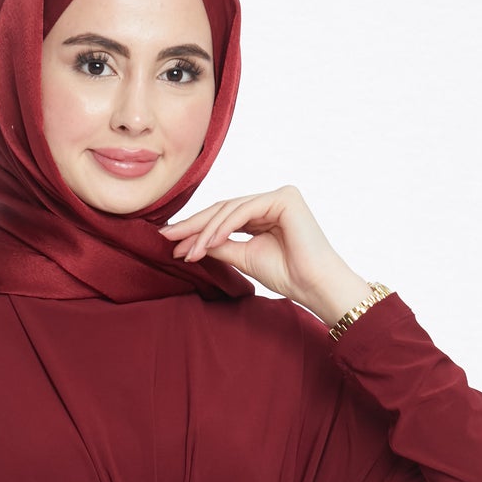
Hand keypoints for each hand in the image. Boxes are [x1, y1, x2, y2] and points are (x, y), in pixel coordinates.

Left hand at [157, 184, 372, 319]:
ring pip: (231, 209)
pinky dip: (224, 226)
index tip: (171, 243)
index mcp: (263, 213)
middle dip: (194, 225)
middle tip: (167, 238)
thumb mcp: (244, 257)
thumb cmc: (288, 274)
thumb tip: (191, 241)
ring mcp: (278, 196)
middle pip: (223, 209)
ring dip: (205, 231)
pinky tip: (207, 242)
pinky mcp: (284, 198)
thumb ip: (220, 245)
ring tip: (186, 250)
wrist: (314, 285)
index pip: (223, 217)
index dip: (196, 229)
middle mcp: (271, 200)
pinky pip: (245, 211)